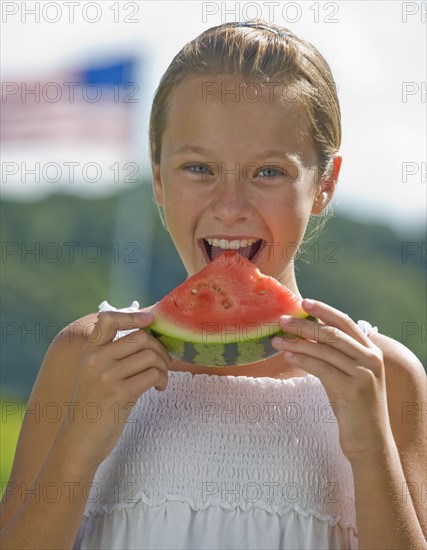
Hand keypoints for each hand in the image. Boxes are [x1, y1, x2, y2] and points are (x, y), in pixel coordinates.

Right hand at [59, 310, 170, 464]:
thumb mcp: (95, 374)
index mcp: (89, 351)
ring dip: (164, 367)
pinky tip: (158, 389)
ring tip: (161, 379)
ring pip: (151, 356)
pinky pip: (153, 375)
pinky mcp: (120, 394)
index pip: (108, 319)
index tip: (151, 320)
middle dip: (160, 348)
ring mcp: (107, 376)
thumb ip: (113, 354)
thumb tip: (149, 336)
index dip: (133, 316)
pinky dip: (162, 380)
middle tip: (164, 363)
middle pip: (141, 337)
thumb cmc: (93, 406)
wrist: (78, 442)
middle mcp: (96, 359)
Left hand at [271, 299, 393, 462]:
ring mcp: (364, 373)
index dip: (323, 310)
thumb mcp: (344, 375)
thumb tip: (303, 335)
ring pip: (324, 350)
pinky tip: (288, 356)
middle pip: (331, 333)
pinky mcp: (354, 389)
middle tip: (281, 320)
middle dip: (304, 324)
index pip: (345, 322)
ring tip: (277, 340)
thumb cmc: (353, 406)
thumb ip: (331, 355)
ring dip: (297, 343)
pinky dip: (302, 360)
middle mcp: (371, 358)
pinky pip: (322, 368)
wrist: (369, 442)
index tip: (303, 302)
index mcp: (371, 351)